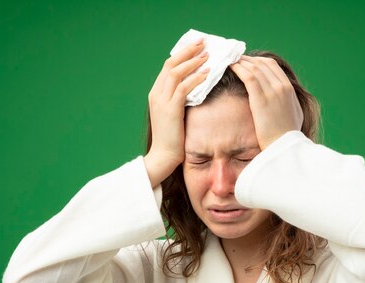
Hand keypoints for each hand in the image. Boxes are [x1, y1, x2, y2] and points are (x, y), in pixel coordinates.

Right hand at [144, 38, 210, 187]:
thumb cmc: (173, 139)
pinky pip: (183, 87)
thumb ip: (180, 100)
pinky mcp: (170, 109)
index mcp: (156, 94)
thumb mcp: (175, 115)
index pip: (168, 67)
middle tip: (204, 43)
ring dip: (193, 62)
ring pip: (176, 72)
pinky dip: (196, 78)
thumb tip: (196, 88)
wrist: (164, 157)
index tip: (197, 47)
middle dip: (189, 51)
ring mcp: (161, 101)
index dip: (183, 54)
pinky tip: (207, 74)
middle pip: (171, 64)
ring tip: (208, 55)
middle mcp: (156, 94)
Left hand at [229, 56, 303, 149]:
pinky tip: (229, 67)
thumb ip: (287, 103)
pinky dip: (238, 68)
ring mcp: (272, 92)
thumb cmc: (285, 137)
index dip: (256, 61)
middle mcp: (282, 87)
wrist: (284, 148)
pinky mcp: (261, 99)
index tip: (245, 61)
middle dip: (246, 59)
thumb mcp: (292, 114)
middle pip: (262, 64)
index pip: (271, 66)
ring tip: (228, 60)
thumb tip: (281, 101)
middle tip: (233, 59)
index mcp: (289, 89)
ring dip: (240, 62)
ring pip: (254, 68)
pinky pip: (248, 77)